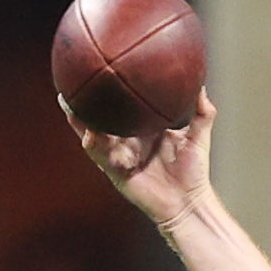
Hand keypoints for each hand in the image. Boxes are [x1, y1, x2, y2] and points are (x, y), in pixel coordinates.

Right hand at [70, 90, 216, 231]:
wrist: (188, 201)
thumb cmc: (193, 171)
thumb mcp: (198, 137)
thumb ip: (202, 113)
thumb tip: (202, 86)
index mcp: (142, 129)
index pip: (123, 106)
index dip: (112, 91)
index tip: (103, 68)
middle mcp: (127, 140)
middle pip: (101, 117)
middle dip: (86, 101)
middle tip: (73, 79)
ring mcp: (120, 155)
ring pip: (93, 134)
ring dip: (80, 120)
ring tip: (68, 103)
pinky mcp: (117, 172)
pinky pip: (102, 157)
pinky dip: (95, 145)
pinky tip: (90, 134)